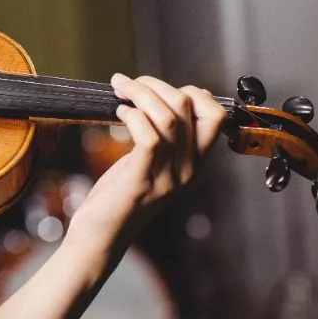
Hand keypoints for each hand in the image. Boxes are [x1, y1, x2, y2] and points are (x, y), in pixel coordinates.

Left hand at [64, 73, 226, 254]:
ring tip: (120, 88)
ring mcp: (167, 177)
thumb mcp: (151, 164)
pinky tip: (120, 111)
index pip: (216, 117)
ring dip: (141, 93)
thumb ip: (164, 138)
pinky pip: (148, 137)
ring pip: (169, 118)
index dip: (193, 93)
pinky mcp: (141, 181)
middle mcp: (187, 170)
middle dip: (157, 85)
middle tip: (129, 82)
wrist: (101, 236)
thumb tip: (167, 97)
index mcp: (194, 163)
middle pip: (190, 109)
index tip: (162, 87)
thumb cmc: (120, 195)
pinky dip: (133, 115)